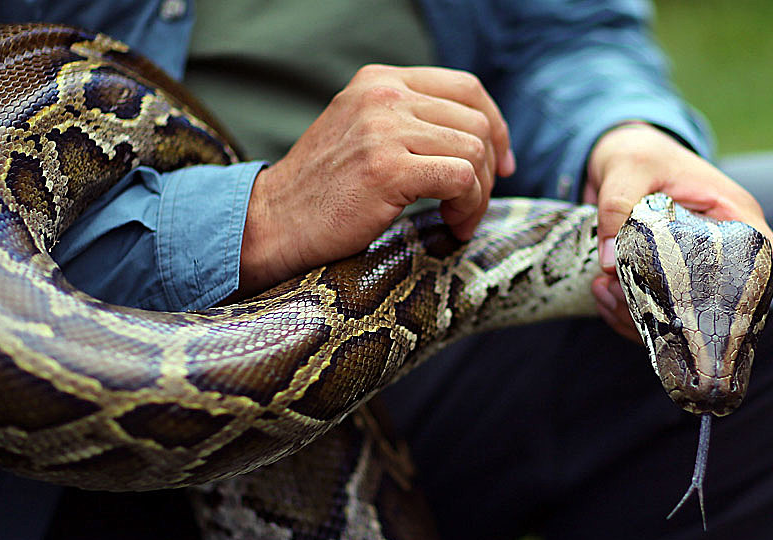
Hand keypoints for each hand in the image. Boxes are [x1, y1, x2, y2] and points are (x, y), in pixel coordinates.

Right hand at [236, 64, 515, 295]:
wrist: (272, 222)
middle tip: (471, 206)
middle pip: (477, 121)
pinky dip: (468, 206)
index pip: (467, 88)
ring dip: (478, 194)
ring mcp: (384, 129)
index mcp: (380, 81)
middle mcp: (384, 95)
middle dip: (487, 170)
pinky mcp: (386, 168)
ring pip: (474, 150)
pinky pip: (461, 178)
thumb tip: (476, 140)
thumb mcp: (362, 135)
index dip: (496, 127)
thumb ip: (408, 123)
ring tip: (457, 220)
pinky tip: (451, 225)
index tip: (500, 165)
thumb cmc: (321, 193)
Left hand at [583, 122, 772, 341]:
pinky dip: (625, 316)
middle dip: (674, 315)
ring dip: (640, 319)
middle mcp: (717, 248)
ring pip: (682, 317)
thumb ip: (617, 206)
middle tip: (626, 298)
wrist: (616, 156)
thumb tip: (609, 263)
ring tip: (604, 292)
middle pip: (721, 304)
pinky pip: (653, 314)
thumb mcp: (627, 167)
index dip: (753, 292)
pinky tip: (600, 295)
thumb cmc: (637, 153)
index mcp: (731, 214)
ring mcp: (690, 268)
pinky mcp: (661, 280)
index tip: (708, 305)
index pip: (768, 262)